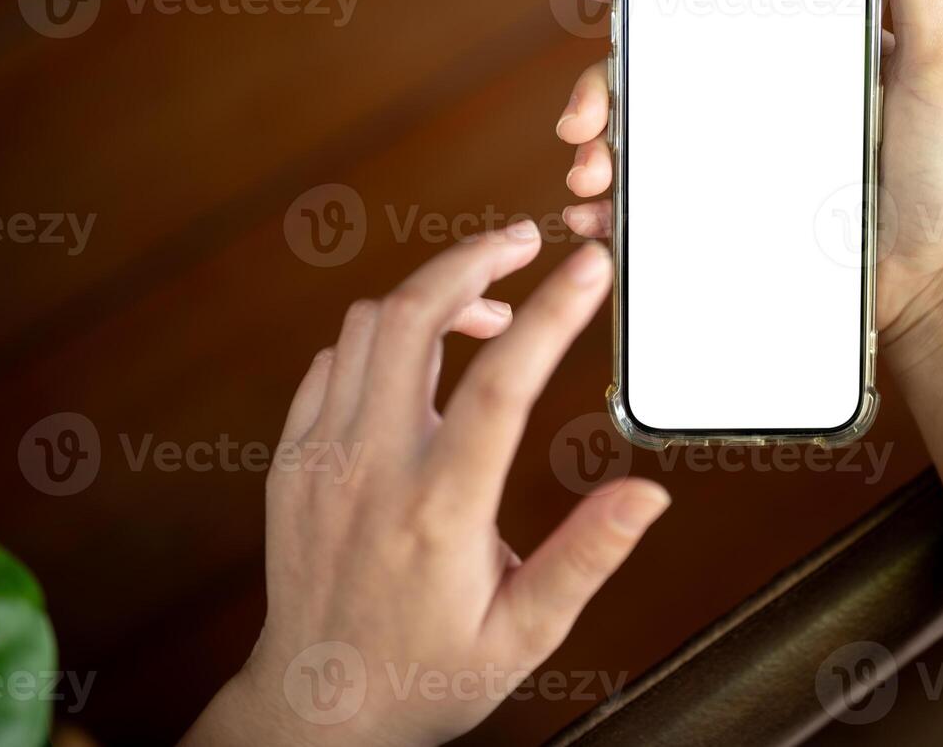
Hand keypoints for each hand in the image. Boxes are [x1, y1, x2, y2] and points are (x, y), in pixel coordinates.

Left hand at [185, 226, 669, 746]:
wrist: (318, 705)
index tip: (590, 266)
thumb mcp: (525, 633)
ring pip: (369, 327)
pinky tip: (422, 364)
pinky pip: (332, 362)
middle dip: (473, 259)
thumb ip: (588, 557)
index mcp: (439, 510)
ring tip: (488, 313)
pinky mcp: (294, 459)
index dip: (554, 313)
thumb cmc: (429, 672)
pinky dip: (382, 339)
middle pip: (414, 317)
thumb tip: (648, 494)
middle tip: (524, 242)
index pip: (503, 382)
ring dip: (432, 297)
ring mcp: (322, 457)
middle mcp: (371, 469)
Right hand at [556, 0, 942, 366]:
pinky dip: (610, 212)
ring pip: (637, 142)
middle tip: (578, 119)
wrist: (940, 278)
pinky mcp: (725, 224)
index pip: (697, 7)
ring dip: (594, 149)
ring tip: (589, 173)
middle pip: (646, 75)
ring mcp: (732, 166)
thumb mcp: (936, 63)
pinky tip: (595, 218)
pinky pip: (652, 211)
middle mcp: (748, 103)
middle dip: (593, 87)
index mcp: (783, 54)